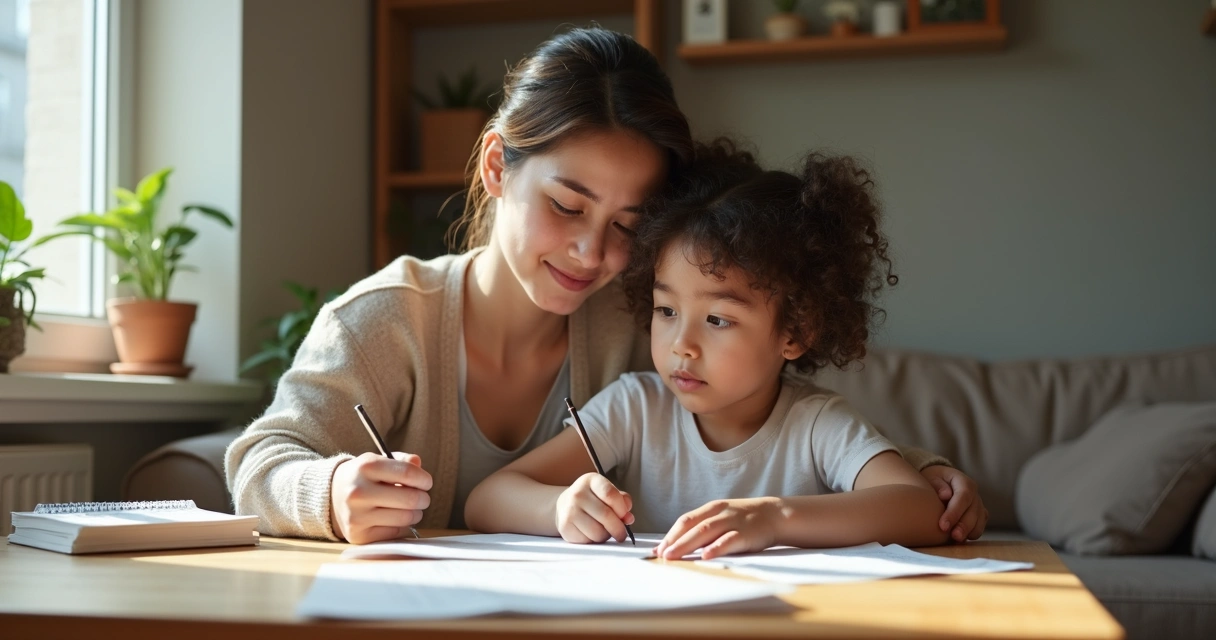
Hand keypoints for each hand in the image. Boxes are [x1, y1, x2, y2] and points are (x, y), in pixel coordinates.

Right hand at [330, 451, 432, 543]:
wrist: (332, 496)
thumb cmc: (364, 477)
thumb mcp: (378, 461)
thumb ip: (402, 461)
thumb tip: (418, 465)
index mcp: (366, 467)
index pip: (408, 473)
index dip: (424, 479)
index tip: (426, 482)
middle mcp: (358, 492)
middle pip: (411, 499)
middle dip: (423, 498)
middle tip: (422, 498)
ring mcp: (357, 515)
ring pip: (406, 518)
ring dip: (415, 514)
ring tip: (409, 508)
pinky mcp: (358, 535)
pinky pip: (396, 532)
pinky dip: (401, 526)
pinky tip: (393, 518)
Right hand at [555, 473, 634, 543]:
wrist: (565, 504)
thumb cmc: (591, 499)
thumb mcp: (606, 492)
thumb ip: (622, 501)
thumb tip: (628, 517)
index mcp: (591, 481)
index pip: (611, 495)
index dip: (622, 510)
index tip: (626, 517)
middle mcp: (578, 493)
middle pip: (605, 515)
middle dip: (618, 528)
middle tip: (621, 533)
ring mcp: (569, 510)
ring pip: (597, 532)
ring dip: (605, 536)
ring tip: (604, 531)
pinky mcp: (564, 526)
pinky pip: (587, 541)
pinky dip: (593, 541)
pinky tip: (591, 534)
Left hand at [654, 497, 782, 560]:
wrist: (774, 514)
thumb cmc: (743, 520)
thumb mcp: (720, 519)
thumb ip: (702, 531)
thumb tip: (676, 547)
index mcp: (710, 509)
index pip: (685, 521)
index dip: (670, 535)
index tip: (657, 549)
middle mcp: (718, 513)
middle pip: (692, 526)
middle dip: (674, 541)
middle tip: (660, 555)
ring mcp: (732, 522)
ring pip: (705, 531)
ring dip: (687, 544)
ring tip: (673, 556)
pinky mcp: (746, 533)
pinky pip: (729, 540)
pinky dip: (716, 548)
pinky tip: (705, 556)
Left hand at [922, 465, 987, 541]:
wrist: (937, 483)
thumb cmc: (932, 480)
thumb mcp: (931, 478)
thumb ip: (937, 484)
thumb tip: (946, 495)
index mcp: (963, 482)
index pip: (963, 496)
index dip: (955, 512)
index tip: (943, 526)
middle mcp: (974, 494)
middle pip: (974, 511)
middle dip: (963, 526)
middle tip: (953, 537)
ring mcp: (978, 506)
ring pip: (980, 521)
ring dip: (969, 532)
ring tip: (956, 540)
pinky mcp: (979, 517)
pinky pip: (979, 527)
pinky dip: (971, 534)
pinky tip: (959, 540)